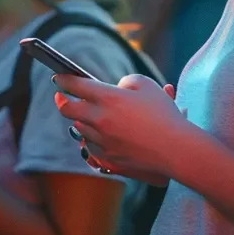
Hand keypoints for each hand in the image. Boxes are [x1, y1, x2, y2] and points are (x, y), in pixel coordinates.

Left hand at [54, 76, 189, 178]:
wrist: (174, 148)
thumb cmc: (163, 113)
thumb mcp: (146, 84)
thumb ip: (126, 82)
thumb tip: (116, 89)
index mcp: (108, 97)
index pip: (76, 85)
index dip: (64, 79)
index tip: (59, 77)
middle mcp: (100, 119)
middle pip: (67, 109)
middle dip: (61, 101)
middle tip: (61, 96)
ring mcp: (102, 140)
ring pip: (80, 128)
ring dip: (82, 119)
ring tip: (87, 114)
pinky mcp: (108, 157)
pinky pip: (91, 145)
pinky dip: (92, 138)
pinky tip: (100, 134)